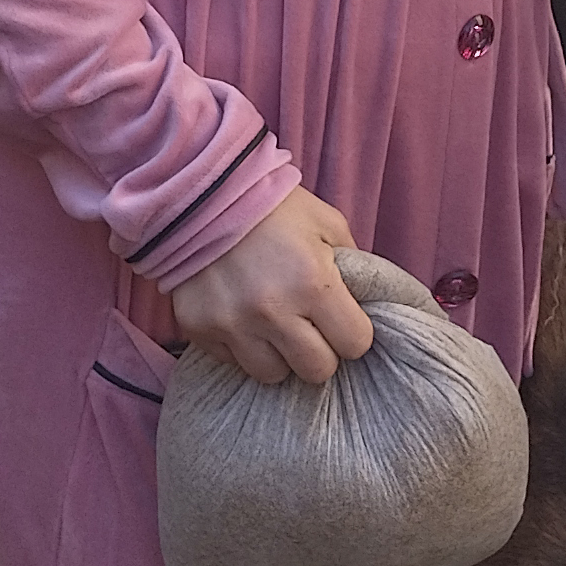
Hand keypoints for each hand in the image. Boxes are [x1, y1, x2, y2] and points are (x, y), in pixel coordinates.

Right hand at [167, 186, 375, 385]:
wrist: (200, 190)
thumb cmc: (271, 205)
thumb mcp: (326, 223)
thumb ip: (353, 266)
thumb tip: (365, 305)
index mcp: (312, 283)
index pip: (355, 344)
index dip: (353, 333)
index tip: (342, 320)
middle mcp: (272, 311)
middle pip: (317, 371)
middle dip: (320, 352)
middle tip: (310, 328)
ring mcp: (232, 324)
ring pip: (273, 375)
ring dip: (279, 354)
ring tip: (273, 324)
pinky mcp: (199, 329)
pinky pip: (232, 362)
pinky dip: (241, 346)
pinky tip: (240, 315)